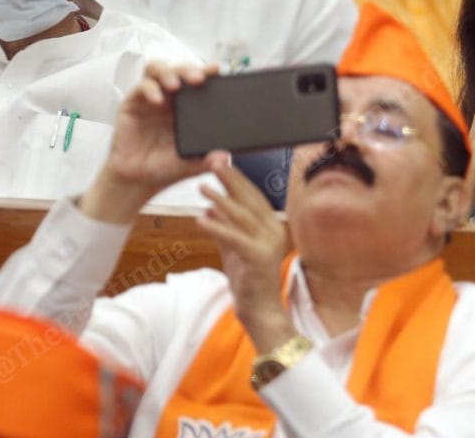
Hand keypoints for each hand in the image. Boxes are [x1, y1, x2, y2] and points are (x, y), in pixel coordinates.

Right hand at [80, 62, 220, 223]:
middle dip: (189, 69)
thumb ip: (210, 160)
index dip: (207, 72)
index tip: (217, 70)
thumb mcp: (194, 164)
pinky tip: (157, 99)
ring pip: (158, 70)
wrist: (139, 180)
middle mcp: (170, 99)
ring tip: (176, 85)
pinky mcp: (132, 104)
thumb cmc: (166, 166)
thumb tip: (225, 157)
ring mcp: (151, 99)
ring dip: (168, 72)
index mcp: (189, 107)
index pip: (199, 82)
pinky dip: (150, 89)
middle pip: (179, 70)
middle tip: (198, 78)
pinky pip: (140, 88)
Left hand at [198, 155, 295, 353]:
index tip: (223, 163)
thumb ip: (224, 228)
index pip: (254, 196)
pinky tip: (200, 218)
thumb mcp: (234, 249)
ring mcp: (268, 243)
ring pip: (242, 215)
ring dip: (221, 199)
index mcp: (271, 225)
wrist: (260, 311)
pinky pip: (235, 238)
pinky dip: (217, 227)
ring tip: (203, 187)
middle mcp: (274, 230)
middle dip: (231, 180)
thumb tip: (209, 209)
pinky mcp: (258, 257)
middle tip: (214, 162)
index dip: (238, 179)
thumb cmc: (248, 280)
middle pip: (250, 199)